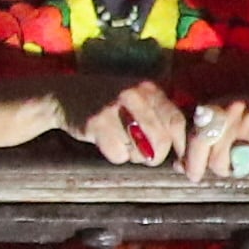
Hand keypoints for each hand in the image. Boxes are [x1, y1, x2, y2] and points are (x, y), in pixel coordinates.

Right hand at [65, 76, 187, 167]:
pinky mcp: (95, 123)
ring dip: (133, 156)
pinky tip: (106, 142)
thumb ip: (159, 116)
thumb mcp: (137, 99)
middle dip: (157, 156)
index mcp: (149, 89)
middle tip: (148, 158)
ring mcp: (113, 108)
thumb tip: (183, 151)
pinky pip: (118, 154)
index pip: (176, 121)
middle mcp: (133, 95)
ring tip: (122, 143)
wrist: (64, 94)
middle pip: (161, 139)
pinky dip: (115, 155)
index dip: (181, 144)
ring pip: (140, 150)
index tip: (181, 159)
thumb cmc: (109, 102)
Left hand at [179, 90, 248, 180]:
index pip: (194, 138)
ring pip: (234, 161)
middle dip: (219, 168)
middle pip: (212, 154)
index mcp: (216, 107)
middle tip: (228, 170)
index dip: (191, 161)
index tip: (193, 176)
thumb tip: (179, 166)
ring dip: (242, 167)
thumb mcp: (230, 123)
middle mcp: (231, 110)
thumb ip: (206, 141)